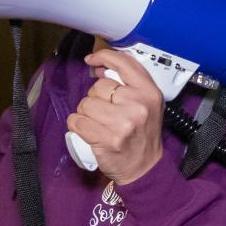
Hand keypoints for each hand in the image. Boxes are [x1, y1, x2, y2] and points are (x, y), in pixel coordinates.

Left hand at [66, 47, 164, 183]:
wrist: (144, 168)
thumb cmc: (142, 134)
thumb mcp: (147, 104)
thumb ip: (129, 84)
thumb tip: (99, 69)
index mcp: (149, 93)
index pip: (124, 64)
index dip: (104, 57)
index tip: (92, 60)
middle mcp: (138, 105)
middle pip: (99, 87)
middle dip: (95, 98)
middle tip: (105, 112)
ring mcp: (122, 123)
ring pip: (85, 104)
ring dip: (85, 113)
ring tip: (98, 124)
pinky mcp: (107, 139)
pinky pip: (77, 121)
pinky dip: (77, 125)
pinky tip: (88, 131)